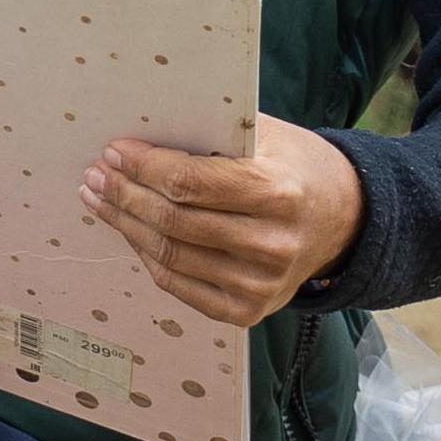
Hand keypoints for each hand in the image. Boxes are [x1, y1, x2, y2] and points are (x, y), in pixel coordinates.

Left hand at [79, 114, 362, 325]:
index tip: (114, 151)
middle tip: (96, 175)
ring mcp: (260, 285)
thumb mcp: (263, 135)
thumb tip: (141, 130)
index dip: (143, 167)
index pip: (189, 183)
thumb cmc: (293, 166)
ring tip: (99, 199)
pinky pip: (178, 283)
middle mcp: (271, 244)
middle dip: (124, 195)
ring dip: (125, 224)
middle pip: (173, 221)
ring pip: (169, 255)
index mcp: (277, 192)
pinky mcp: (247, 310)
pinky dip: (145, 255)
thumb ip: (210, 133)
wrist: (344, 220)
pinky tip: (129, 230)